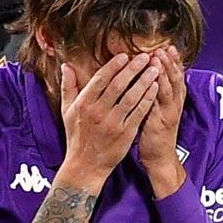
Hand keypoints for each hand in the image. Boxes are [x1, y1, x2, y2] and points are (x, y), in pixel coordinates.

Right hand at [59, 53, 159, 189]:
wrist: (85, 166)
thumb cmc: (76, 137)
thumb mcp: (67, 111)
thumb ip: (68, 87)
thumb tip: (66, 66)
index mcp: (84, 104)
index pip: (100, 79)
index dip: (114, 66)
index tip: (125, 56)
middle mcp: (98, 112)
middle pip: (118, 85)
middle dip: (133, 69)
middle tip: (146, 57)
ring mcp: (112, 124)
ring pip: (131, 97)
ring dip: (144, 81)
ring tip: (155, 69)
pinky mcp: (125, 134)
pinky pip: (139, 113)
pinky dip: (147, 99)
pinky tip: (155, 89)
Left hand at [139, 45, 187, 197]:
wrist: (159, 157)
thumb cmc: (154, 132)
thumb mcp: (157, 108)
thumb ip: (155, 92)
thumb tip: (147, 74)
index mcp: (174, 99)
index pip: (176, 76)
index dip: (174, 61)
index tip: (169, 46)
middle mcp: (174, 104)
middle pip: (175, 78)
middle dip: (169, 62)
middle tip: (163, 48)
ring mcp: (168, 113)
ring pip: (168, 89)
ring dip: (163, 73)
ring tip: (157, 59)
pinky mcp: (160, 122)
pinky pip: (158, 105)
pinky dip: (156, 92)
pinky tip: (151, 83)